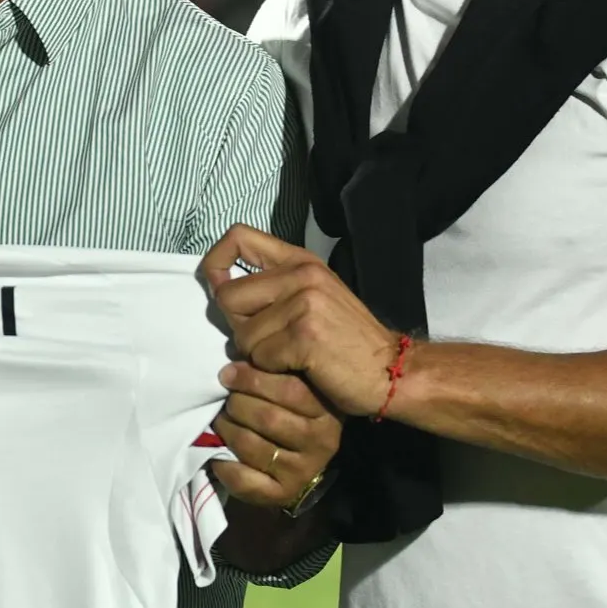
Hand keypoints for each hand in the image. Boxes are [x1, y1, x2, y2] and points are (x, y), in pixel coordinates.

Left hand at [200, 225, 402, 419]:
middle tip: (269, 342)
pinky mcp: (305, 335)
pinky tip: (300, 368)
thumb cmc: (346, 342)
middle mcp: (302, 274)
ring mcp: (305, 303)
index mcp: (300, 261)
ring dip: (258, 355)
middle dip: (239, 327)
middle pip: (228, 296)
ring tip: (290, 357)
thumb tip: (219, 289)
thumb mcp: (315, 298)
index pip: (238, 237)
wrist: (391, 371)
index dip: (215, 263)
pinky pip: (260, 357)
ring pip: (242, 334)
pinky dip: (273, 370)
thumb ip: (274, 287)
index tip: (218, 288)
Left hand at [212, 360, 343, 507]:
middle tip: (226, 401)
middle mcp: (322, 440)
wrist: (302, 458)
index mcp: (326, 410)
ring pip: (252, 445)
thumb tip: (235, 363)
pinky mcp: (284, 492)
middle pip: (268, 417)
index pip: (289, 390)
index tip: (227, 374)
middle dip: (237, 405)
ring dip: (227, 430)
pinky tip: (218, 455)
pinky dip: (225, 467)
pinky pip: (246, 480)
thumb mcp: (294, 387)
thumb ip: (274, 374)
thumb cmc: (292, 411)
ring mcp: (304, 469)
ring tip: (219, 422)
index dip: (252, 379)